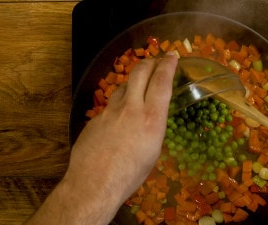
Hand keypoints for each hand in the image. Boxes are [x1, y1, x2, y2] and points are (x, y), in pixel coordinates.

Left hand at [24, 54, 177, 224]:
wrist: (94, 184)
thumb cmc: (131, 174)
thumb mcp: (153, 152)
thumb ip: (153, 127)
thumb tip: (150, 119)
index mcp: (151, 118)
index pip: (161, 82)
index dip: (168, 65)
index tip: (172, 57)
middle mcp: (130, 108)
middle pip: (139, 72)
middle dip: (150, 62)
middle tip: (157, 61)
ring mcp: (109, 111)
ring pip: (123, 86)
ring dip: (134, 82)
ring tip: (139, 86)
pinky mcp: (95, 118)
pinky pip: (110, 105)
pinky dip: (119, 105)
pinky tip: (119, 118)